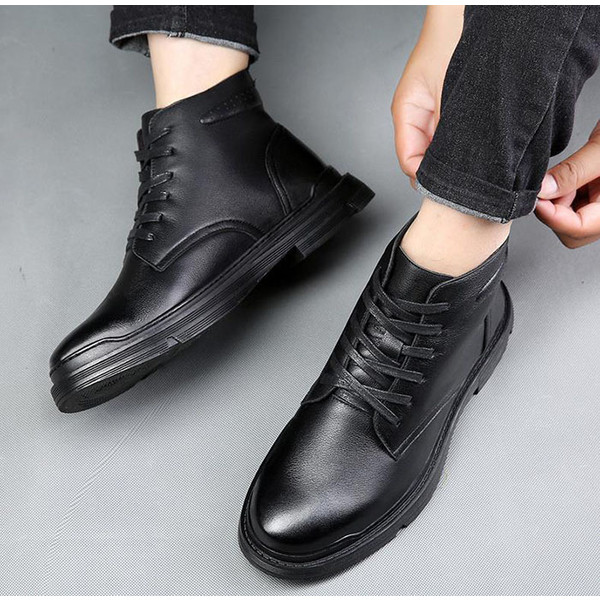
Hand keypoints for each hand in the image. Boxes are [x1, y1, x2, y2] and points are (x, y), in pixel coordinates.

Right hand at [392, 6, 463, 187]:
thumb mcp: (453, 95)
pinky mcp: (449, 108)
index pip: (409, 162)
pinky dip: (464, 143)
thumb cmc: (455, 38)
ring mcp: (432, 111)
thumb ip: (451, 135)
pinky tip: (479, 142)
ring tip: (475, 158)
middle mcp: (416, 114)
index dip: (428, 179)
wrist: (468, 12)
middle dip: (442, 171)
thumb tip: (453, 168)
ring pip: (438, 151)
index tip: (448, 186)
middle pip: (423, 159)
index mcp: (406, 111)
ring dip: (454, 157)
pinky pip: (452, 137)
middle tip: (465, 178)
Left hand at [536, 121, 599, 248]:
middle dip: (557, 210)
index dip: (554, 217)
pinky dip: (565, 195)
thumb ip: (572, 172)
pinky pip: (573, 209)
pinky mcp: (596, 201)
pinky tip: (574, 178)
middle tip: (558, 182)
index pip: (579, 228)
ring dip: (561, 201)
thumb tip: (543, 190)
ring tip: (574, 175)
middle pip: (573, 232)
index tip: (538, 198)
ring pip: (570, 222)